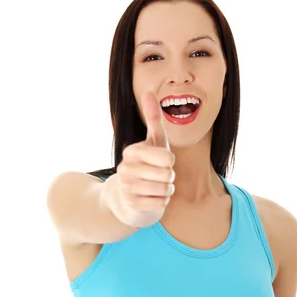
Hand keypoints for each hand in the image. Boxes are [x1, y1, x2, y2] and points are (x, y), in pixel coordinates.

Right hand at [105, 90, 175, 227]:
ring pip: (164, 190)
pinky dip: (161, 203)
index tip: (163, 161)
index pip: (165, 157)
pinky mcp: (131, 206)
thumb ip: (153, 118)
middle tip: (160, 176)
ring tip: (157, 187)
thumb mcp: (152, 142)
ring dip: (166, 190)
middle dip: (169, 177)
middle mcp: (126, 169)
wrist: (128, 199)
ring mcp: (127, 188)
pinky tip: (152, 199)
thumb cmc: (147, 166)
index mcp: (131, 152)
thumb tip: (149, 91)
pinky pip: (160, 204)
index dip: (169, 161)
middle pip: (167, 174)